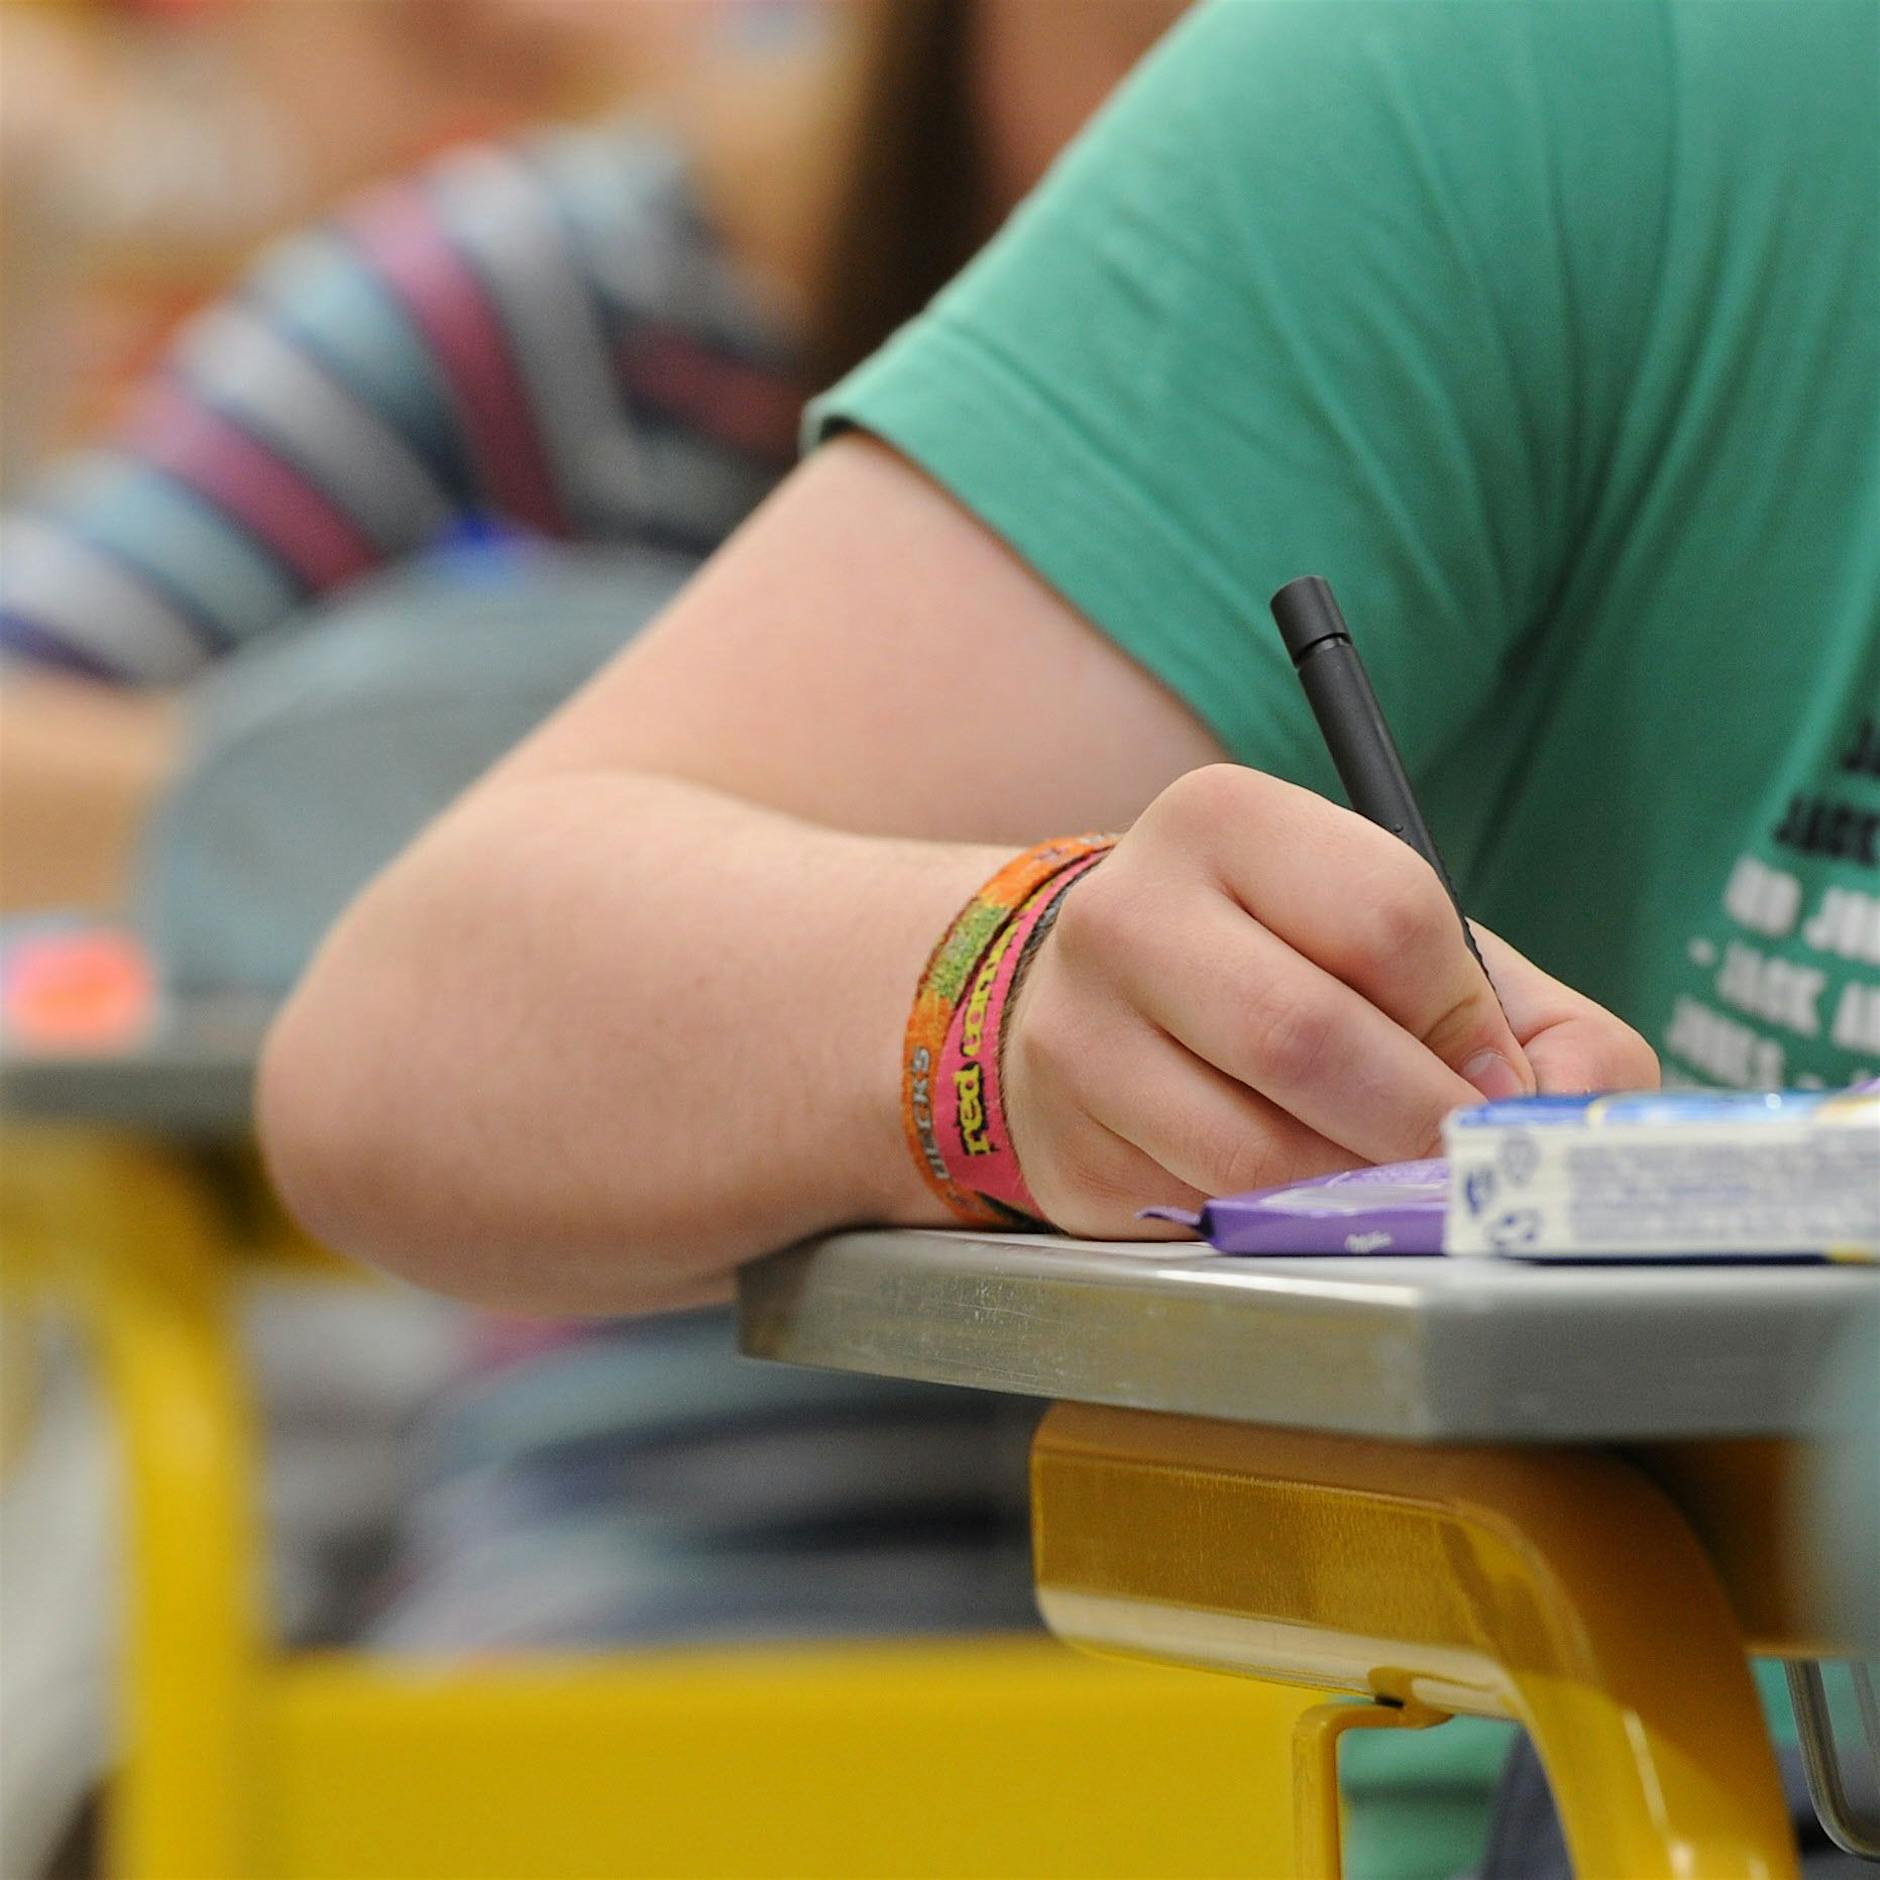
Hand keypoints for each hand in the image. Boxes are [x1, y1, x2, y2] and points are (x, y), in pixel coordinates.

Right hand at [1002, 764, 1658, 1235]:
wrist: (1101, 1002)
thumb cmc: (1286, 967)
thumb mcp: (1407, 950)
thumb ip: (1536, 1024)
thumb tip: (1570, 1127)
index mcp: (1224, 821)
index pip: (1386, 916)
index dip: (1465, 1022)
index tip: (1489, 1077)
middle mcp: (1126, 912)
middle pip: (1305, 1036)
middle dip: (1419, 1126)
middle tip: (1463, 1166)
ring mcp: (1076, 1035)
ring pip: (1254, 1154)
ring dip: (1354, 1192)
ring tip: (1379, 1182)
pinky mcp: (1066, 1147)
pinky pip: (1205, 1218)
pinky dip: (1280, 1229)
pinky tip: (1287, 1198)